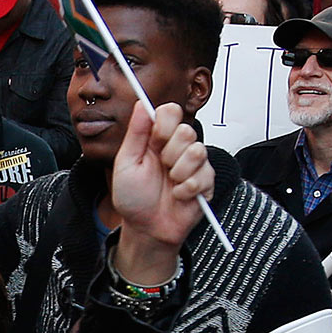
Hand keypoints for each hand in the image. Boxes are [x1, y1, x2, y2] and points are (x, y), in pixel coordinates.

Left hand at [109, 98, 209, 272]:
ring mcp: (194, 164)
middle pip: (187, 130)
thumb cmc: (133, 198)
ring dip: (179, 172)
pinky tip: (178, 196)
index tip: (155, 140)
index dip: (165, 123)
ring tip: (170, 183)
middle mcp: (177, 148)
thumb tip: (141, 104)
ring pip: (198, 151)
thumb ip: (135, 133)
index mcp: (157, 139)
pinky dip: (186, 189)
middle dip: (170, 152)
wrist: (146, 229)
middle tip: (161, 167)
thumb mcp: (126, 163)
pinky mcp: (206, 182)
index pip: (171, 112)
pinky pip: (203, 175)